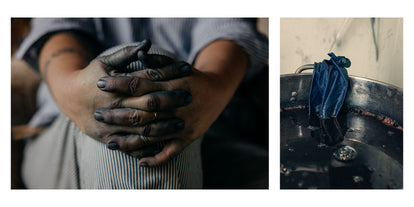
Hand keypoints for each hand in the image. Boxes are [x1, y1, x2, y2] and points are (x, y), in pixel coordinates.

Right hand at [58, 40, 192, 143]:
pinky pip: (130, 147)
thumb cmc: (91, 77)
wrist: (69, 98)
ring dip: (164, 127)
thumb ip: (126, 54)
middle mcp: (113, 107)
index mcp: (114, 87)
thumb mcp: (105, 62)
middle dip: (170, 102)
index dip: (167, 75)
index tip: (185, 72)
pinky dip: (146, 149)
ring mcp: (110, 126)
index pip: (146, 80)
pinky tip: (163, 147)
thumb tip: (147, 44)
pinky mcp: (108, 139)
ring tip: (182, 125)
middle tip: (188, 98)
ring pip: (142, 130)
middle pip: (147, 106)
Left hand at [94, 40, 247, 165]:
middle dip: (118, 113)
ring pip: (153, 135)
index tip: (101, 83)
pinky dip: (156, 158)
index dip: (119, 83)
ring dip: (130, 141)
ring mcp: (183, 124)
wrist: (218, 91)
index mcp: (173, 84)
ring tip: (110, 142)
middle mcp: (177, 105)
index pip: (141, 84)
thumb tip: (138, 53)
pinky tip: (140, 162)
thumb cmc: (191, 76)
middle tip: (98, 115)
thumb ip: (157, 60)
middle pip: (143, 111)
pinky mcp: (188, 138)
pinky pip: (171, 151)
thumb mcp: (177, 65)